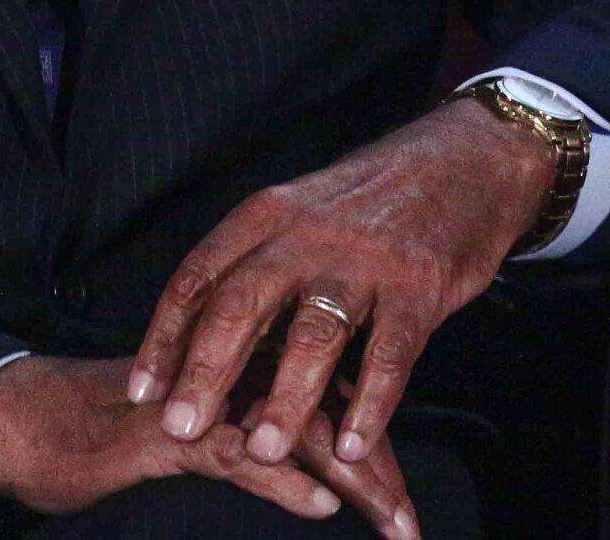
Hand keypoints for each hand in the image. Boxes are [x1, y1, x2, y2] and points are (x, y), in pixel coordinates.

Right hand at [0, 353, 414, 535]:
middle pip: (328, 409)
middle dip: (376, 468)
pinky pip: (237, 451)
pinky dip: (282, 480)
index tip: (406, 505)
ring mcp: (203, 396)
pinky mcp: (169, 430)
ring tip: (389, 519)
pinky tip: (317, 502)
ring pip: (295, 429)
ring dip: (350, 477)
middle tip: (411, 523)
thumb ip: (256, 446)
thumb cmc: (115, 433)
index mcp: (246, 362)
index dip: (372, 447)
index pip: (329, 396)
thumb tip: (320, 480)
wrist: (28, 420)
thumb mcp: (199, 443)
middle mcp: (233, 367)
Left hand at [126, 98, 554, 467]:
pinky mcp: (420, 285)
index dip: (165, 335)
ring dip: (285, 397)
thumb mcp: (300, 213)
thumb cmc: (369, 201)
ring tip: (263, 450)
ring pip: (313, 334)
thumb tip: (205, 347)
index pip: (199, 276)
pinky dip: (370, 404)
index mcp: (266, 215)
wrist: (466, 158)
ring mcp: (365, 260)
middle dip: (206, 371)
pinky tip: (351, 445)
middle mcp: (307, 233)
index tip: (143, 390)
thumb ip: (258, 269)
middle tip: (182, 429)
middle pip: (242, 305)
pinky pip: (390, 352)